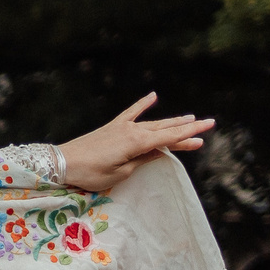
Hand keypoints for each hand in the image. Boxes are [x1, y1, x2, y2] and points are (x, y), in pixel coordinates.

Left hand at [58, 95, 214, 191]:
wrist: (62, 162)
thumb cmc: (91, 173)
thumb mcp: (120, 173)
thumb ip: (142, 160)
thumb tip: (159, 151)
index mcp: (138, 143)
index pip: (170, 138)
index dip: (190, 134)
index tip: (208, 130)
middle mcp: (133, 130)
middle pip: (165, 129)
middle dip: (187, 128)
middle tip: (207, 124)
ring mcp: (122, 126)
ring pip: (153, 123)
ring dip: (171, 120)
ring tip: (189, 117)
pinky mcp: (112, 126)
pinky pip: (131, 112)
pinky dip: (142, 104)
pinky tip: (153, 96)